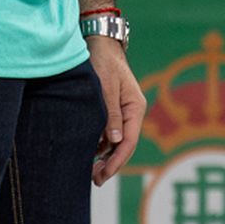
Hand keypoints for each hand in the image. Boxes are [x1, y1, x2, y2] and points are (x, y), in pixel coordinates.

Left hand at [88, 40, 144, 185]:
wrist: (100, 43)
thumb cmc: (102, 62)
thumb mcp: (105, 87)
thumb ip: (110, 114)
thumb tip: (115, 140)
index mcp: (135, 108)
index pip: (128, 142)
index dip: (117, 161)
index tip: (104, 175)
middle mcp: (132, 112)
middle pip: (124, 145)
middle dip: (111, 164)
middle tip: (95, 180)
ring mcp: (123, 112)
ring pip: (116, 141)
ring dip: (105, 157)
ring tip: (89, 171)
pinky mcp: (112, 110)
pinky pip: (109, 133)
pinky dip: (100, 145)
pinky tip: (89, 154)